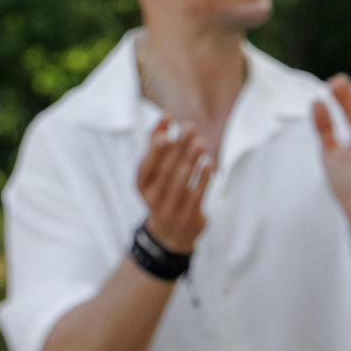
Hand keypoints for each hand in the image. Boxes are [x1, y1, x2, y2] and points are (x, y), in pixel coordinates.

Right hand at [135, 120, 210, 254]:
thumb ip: (159, 145)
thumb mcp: (156, 173)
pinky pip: (196, 196)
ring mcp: (170, 211)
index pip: (146, 165)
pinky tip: (209, 163)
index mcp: (142, 186)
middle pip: (165, 172)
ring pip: (180, 183)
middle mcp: (153, 200)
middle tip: (189, 127)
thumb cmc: (164, 193)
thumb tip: (166, 115)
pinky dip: (202, 179)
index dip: (155, 145)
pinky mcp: (188, 219)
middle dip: (178, 148)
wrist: (171, 235)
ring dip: (191, 161)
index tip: (167, 123)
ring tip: (200, 142)